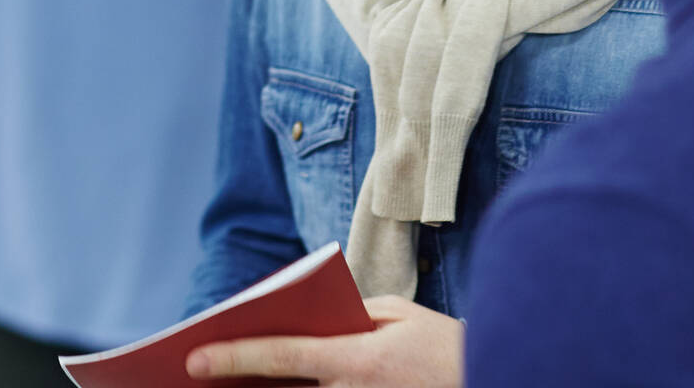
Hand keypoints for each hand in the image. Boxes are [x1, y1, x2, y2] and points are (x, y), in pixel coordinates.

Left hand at [184, 297, 462, 387]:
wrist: (499, 374)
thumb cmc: (447, 349)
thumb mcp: (402, 316)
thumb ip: (353, 313)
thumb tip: (315, 321)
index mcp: (358, 359)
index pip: (281, 355)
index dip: (233, 356)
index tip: (193, 359)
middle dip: (246, 385)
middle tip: (203, 379)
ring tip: (236, 384)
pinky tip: (279, 385)